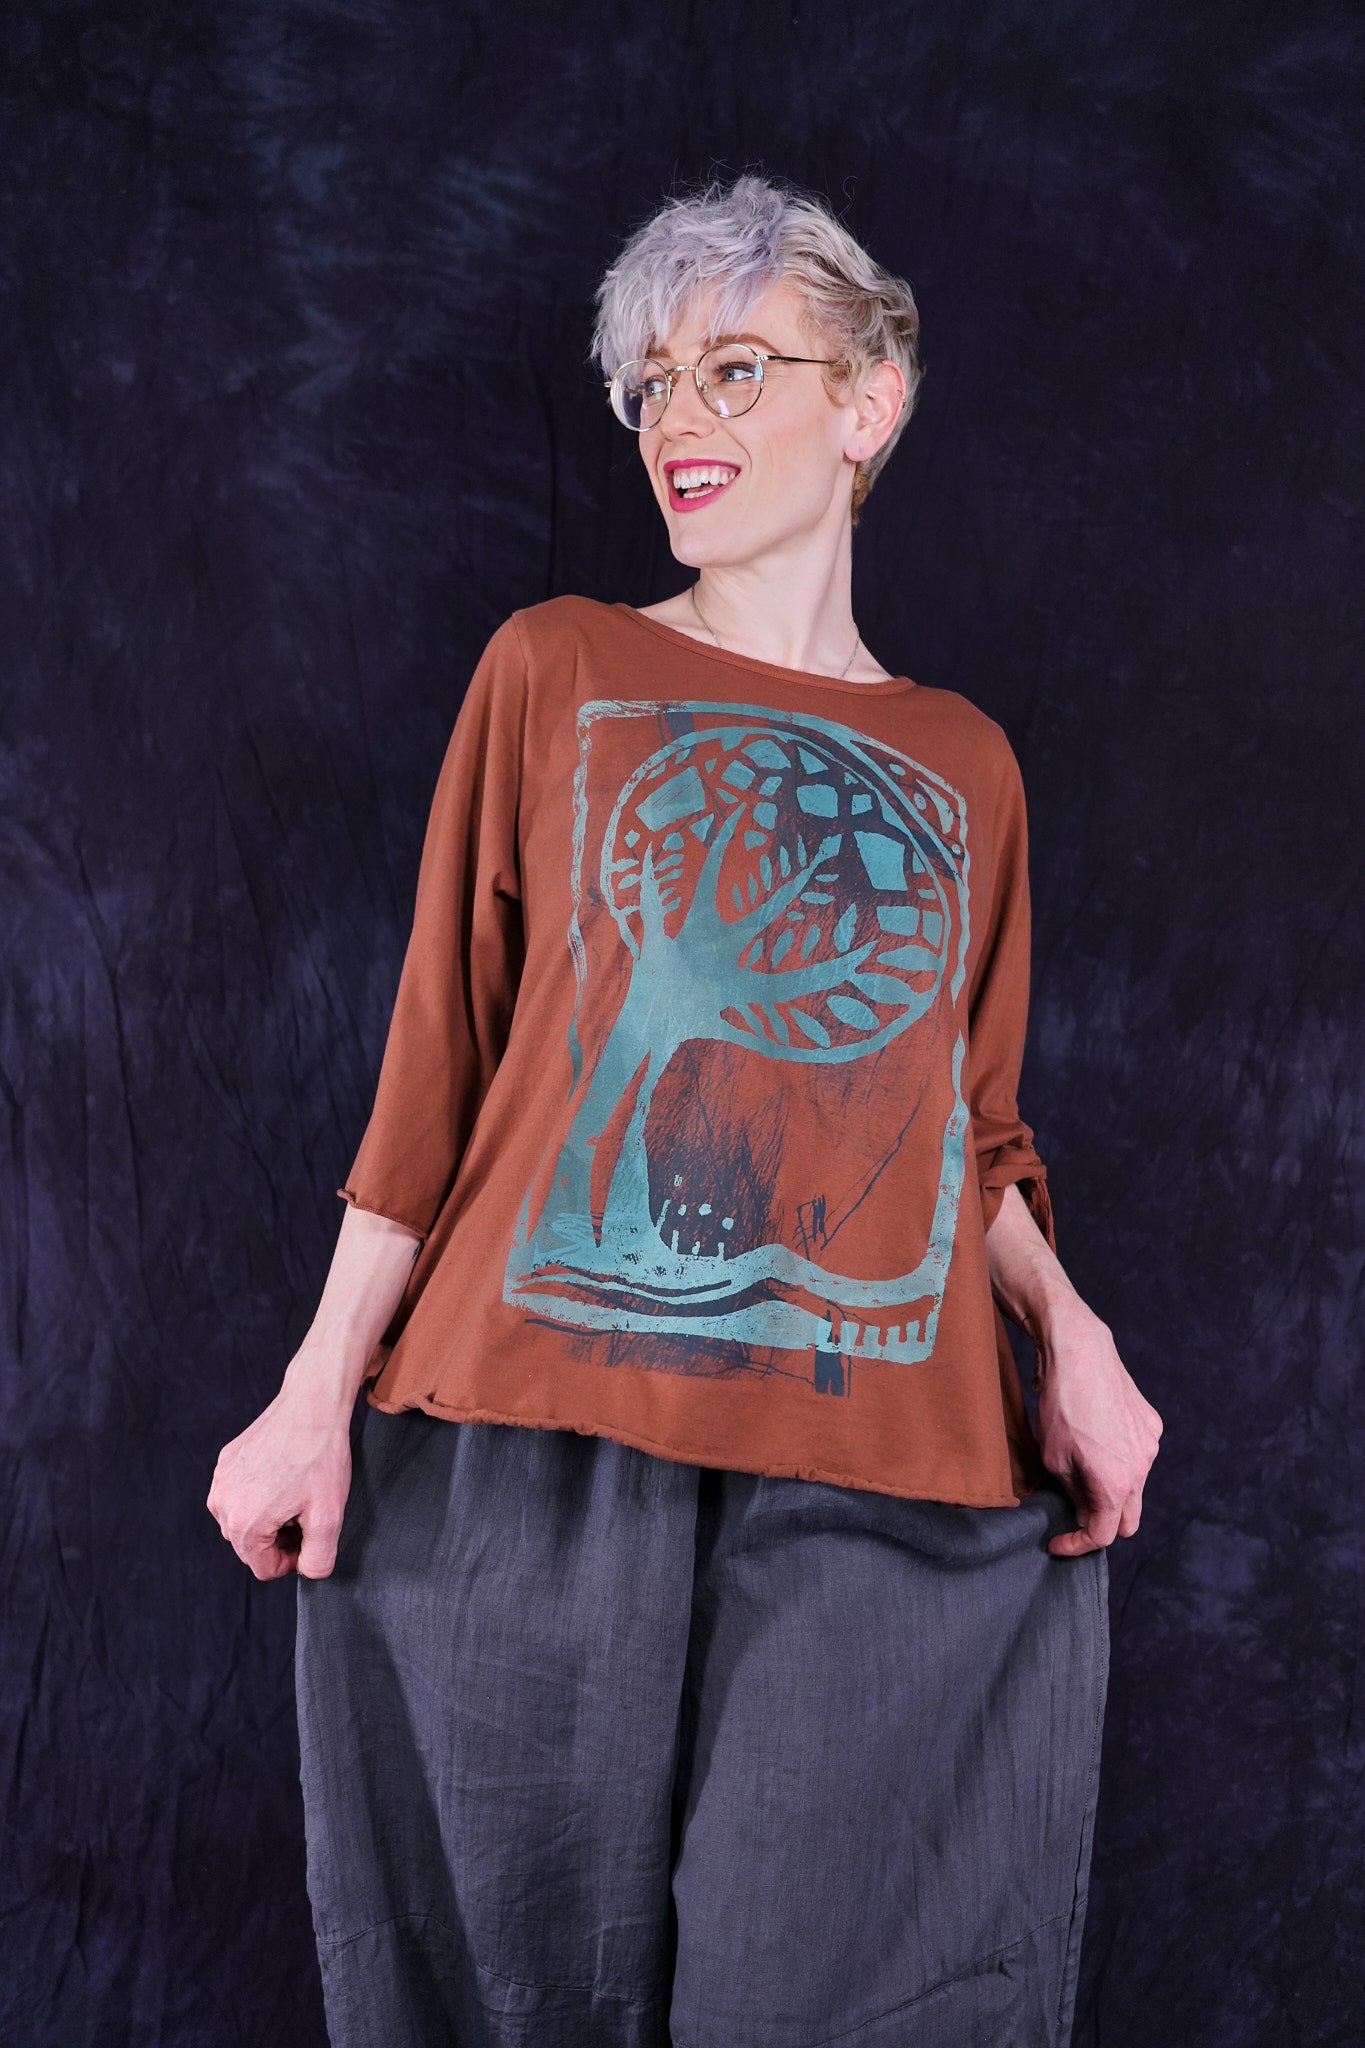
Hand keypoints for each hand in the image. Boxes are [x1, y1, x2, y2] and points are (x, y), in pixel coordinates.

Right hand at [207, 1363, 354, 1580]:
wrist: (311, 1404)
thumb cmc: (321, 1459)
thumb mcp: (330, 1517)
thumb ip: (318, 1560)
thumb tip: (307, 1572)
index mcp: (244, 1526)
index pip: (265, 1570)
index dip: (293, 1560)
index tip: (311, 1536)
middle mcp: (221, 1506)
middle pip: (251, 1547)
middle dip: (279, 1539)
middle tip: (307, 1512)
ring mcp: (219, 1482)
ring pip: (243, 1522)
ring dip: (269, 1518)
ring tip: (296, 1494)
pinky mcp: (224, 1463)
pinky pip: (239, 1495)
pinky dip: (259, 1494)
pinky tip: (284, 1476)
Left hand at [1032, 1301, 1162, 1557]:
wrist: (1080, 1353)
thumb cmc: (1061, 1405)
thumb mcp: (1053, 1458)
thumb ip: (1074, 1494)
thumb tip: (1085, 1511)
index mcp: (1116, 1483)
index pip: (1104, 1534)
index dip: (1078, 1544)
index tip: (1057, 1542)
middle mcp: (1141, 1468)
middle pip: (1129, 1519)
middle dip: (1104, 1523)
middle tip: (1075, 1512)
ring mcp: (1150, 1445)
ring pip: (1135, 1486)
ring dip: (1114, 1489)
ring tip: (1084, 1465)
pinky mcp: (1151, 1424)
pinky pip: (1139, 1455)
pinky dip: (1122, 1460)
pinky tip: (1099, 1438)